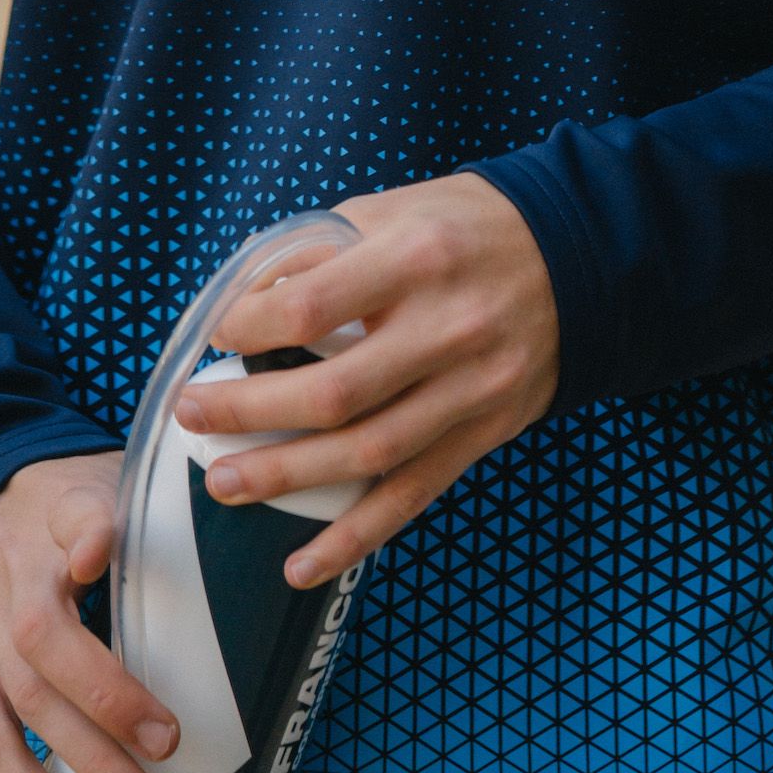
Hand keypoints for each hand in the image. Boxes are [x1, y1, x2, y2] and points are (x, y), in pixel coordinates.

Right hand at [0, 452, 177, 772]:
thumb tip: (212, 526)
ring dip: (78, 767)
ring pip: (22, 701)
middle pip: (48, 639)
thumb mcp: (98, 478)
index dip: (86, 534)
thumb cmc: (57, 505)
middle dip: (108, 699)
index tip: (97, 549)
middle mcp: (10, 572)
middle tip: (170, 746)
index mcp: (55, 512)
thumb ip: (142, 510)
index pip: (70, 515)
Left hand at [174, 175, 560, 591]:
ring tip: (225, 482)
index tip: (217, 336)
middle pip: (333, 391)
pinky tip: (302, 564)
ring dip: (287, 477)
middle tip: (193, 416)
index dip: (251, 328)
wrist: (580, 254)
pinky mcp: (485, 434)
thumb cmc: (468, 226)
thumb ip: (324, 249)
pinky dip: (355, 538)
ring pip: (367, 454)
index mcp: (417, 259)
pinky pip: (413, 495)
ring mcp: (472, 390)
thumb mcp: (396, 208)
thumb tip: (247, 300)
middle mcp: (449, 329)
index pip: (314, 305)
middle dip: (248, 411)